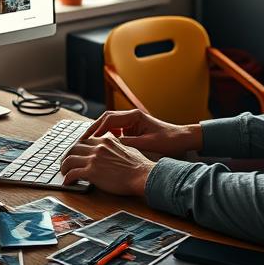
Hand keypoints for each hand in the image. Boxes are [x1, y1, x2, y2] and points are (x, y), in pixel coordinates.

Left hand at [60, 133, 154, 195]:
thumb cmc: (138, 166)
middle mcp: (97, 147)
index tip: (74, 154)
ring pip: (69, 159)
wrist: (142, 175)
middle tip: (65, 164)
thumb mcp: (126, 148)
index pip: (84, 140)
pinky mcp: (91, 172)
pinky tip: (68, 183)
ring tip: (64, 173)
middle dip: (67, 156)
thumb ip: (115, 146)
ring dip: (64, 167)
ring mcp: (93, 159)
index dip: (77, 148)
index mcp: (105, 140)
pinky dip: (67, 178)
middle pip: (74, 148)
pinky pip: (72, 174)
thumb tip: (111, 148)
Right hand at [81, 109, 201, 157]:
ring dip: (99, 134)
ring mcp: (132, 122)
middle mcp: (131, 116)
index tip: (87, 140)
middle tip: (81, 141)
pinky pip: (116, 131)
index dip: (96, 129)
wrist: (182, 139)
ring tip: (88, 146)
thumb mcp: (147, 144)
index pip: (109, 119)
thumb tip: (109, 146)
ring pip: (109, 125)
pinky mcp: (133, 129)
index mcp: (134, 116)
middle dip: (93, 130)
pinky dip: (107, 138)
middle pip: (106, 120)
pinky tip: (102, 148)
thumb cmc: (168, 140)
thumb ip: (128, 143)